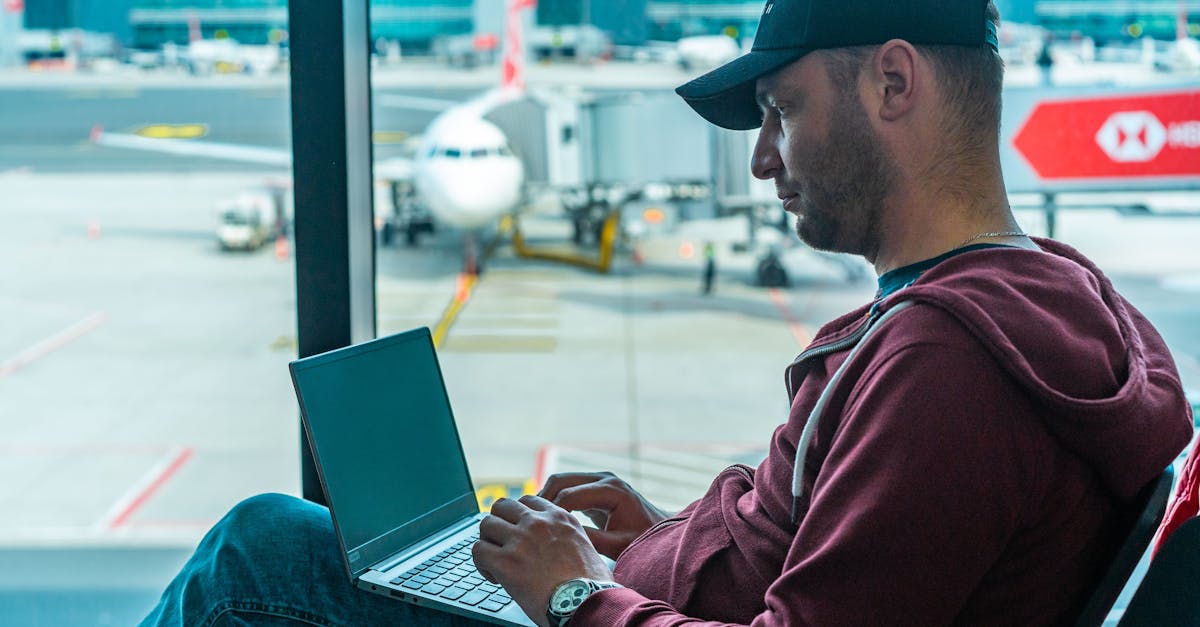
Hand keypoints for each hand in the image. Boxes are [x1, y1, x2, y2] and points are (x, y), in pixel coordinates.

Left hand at [472, 495, 612, 626]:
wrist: (587, 603)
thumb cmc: (591, 585)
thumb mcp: (585, 547)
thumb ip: (565, 537)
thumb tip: (554, 546)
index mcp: (559, 518)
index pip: (527, 501)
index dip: (518, 517)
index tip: (519, 533)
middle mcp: (538, 523)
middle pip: (502, 505)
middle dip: (498, 523)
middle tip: (501, 543)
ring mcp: (520, 540)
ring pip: (486, 524)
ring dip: (487, 542)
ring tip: (495, 561)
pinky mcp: (505, 562)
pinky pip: (478, 551)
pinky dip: (481, 564)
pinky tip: (494, 577)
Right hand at [539, 472, 671, 558]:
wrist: (659, 530)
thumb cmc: (642, 539)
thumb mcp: (618, 544)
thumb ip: (592, 539)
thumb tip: (561, 537)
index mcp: (611, 490)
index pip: (570, 495)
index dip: (551, 512)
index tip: (537, 531)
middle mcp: (604, 478)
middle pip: (561, 480)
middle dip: (542, 500)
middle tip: (527, 522)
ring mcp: (599, 479)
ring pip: (561, 481)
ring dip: (546, 497)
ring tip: (532, 520)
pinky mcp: (595, 485)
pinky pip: (568, 487)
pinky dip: (554, 498)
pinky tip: (545, 517)